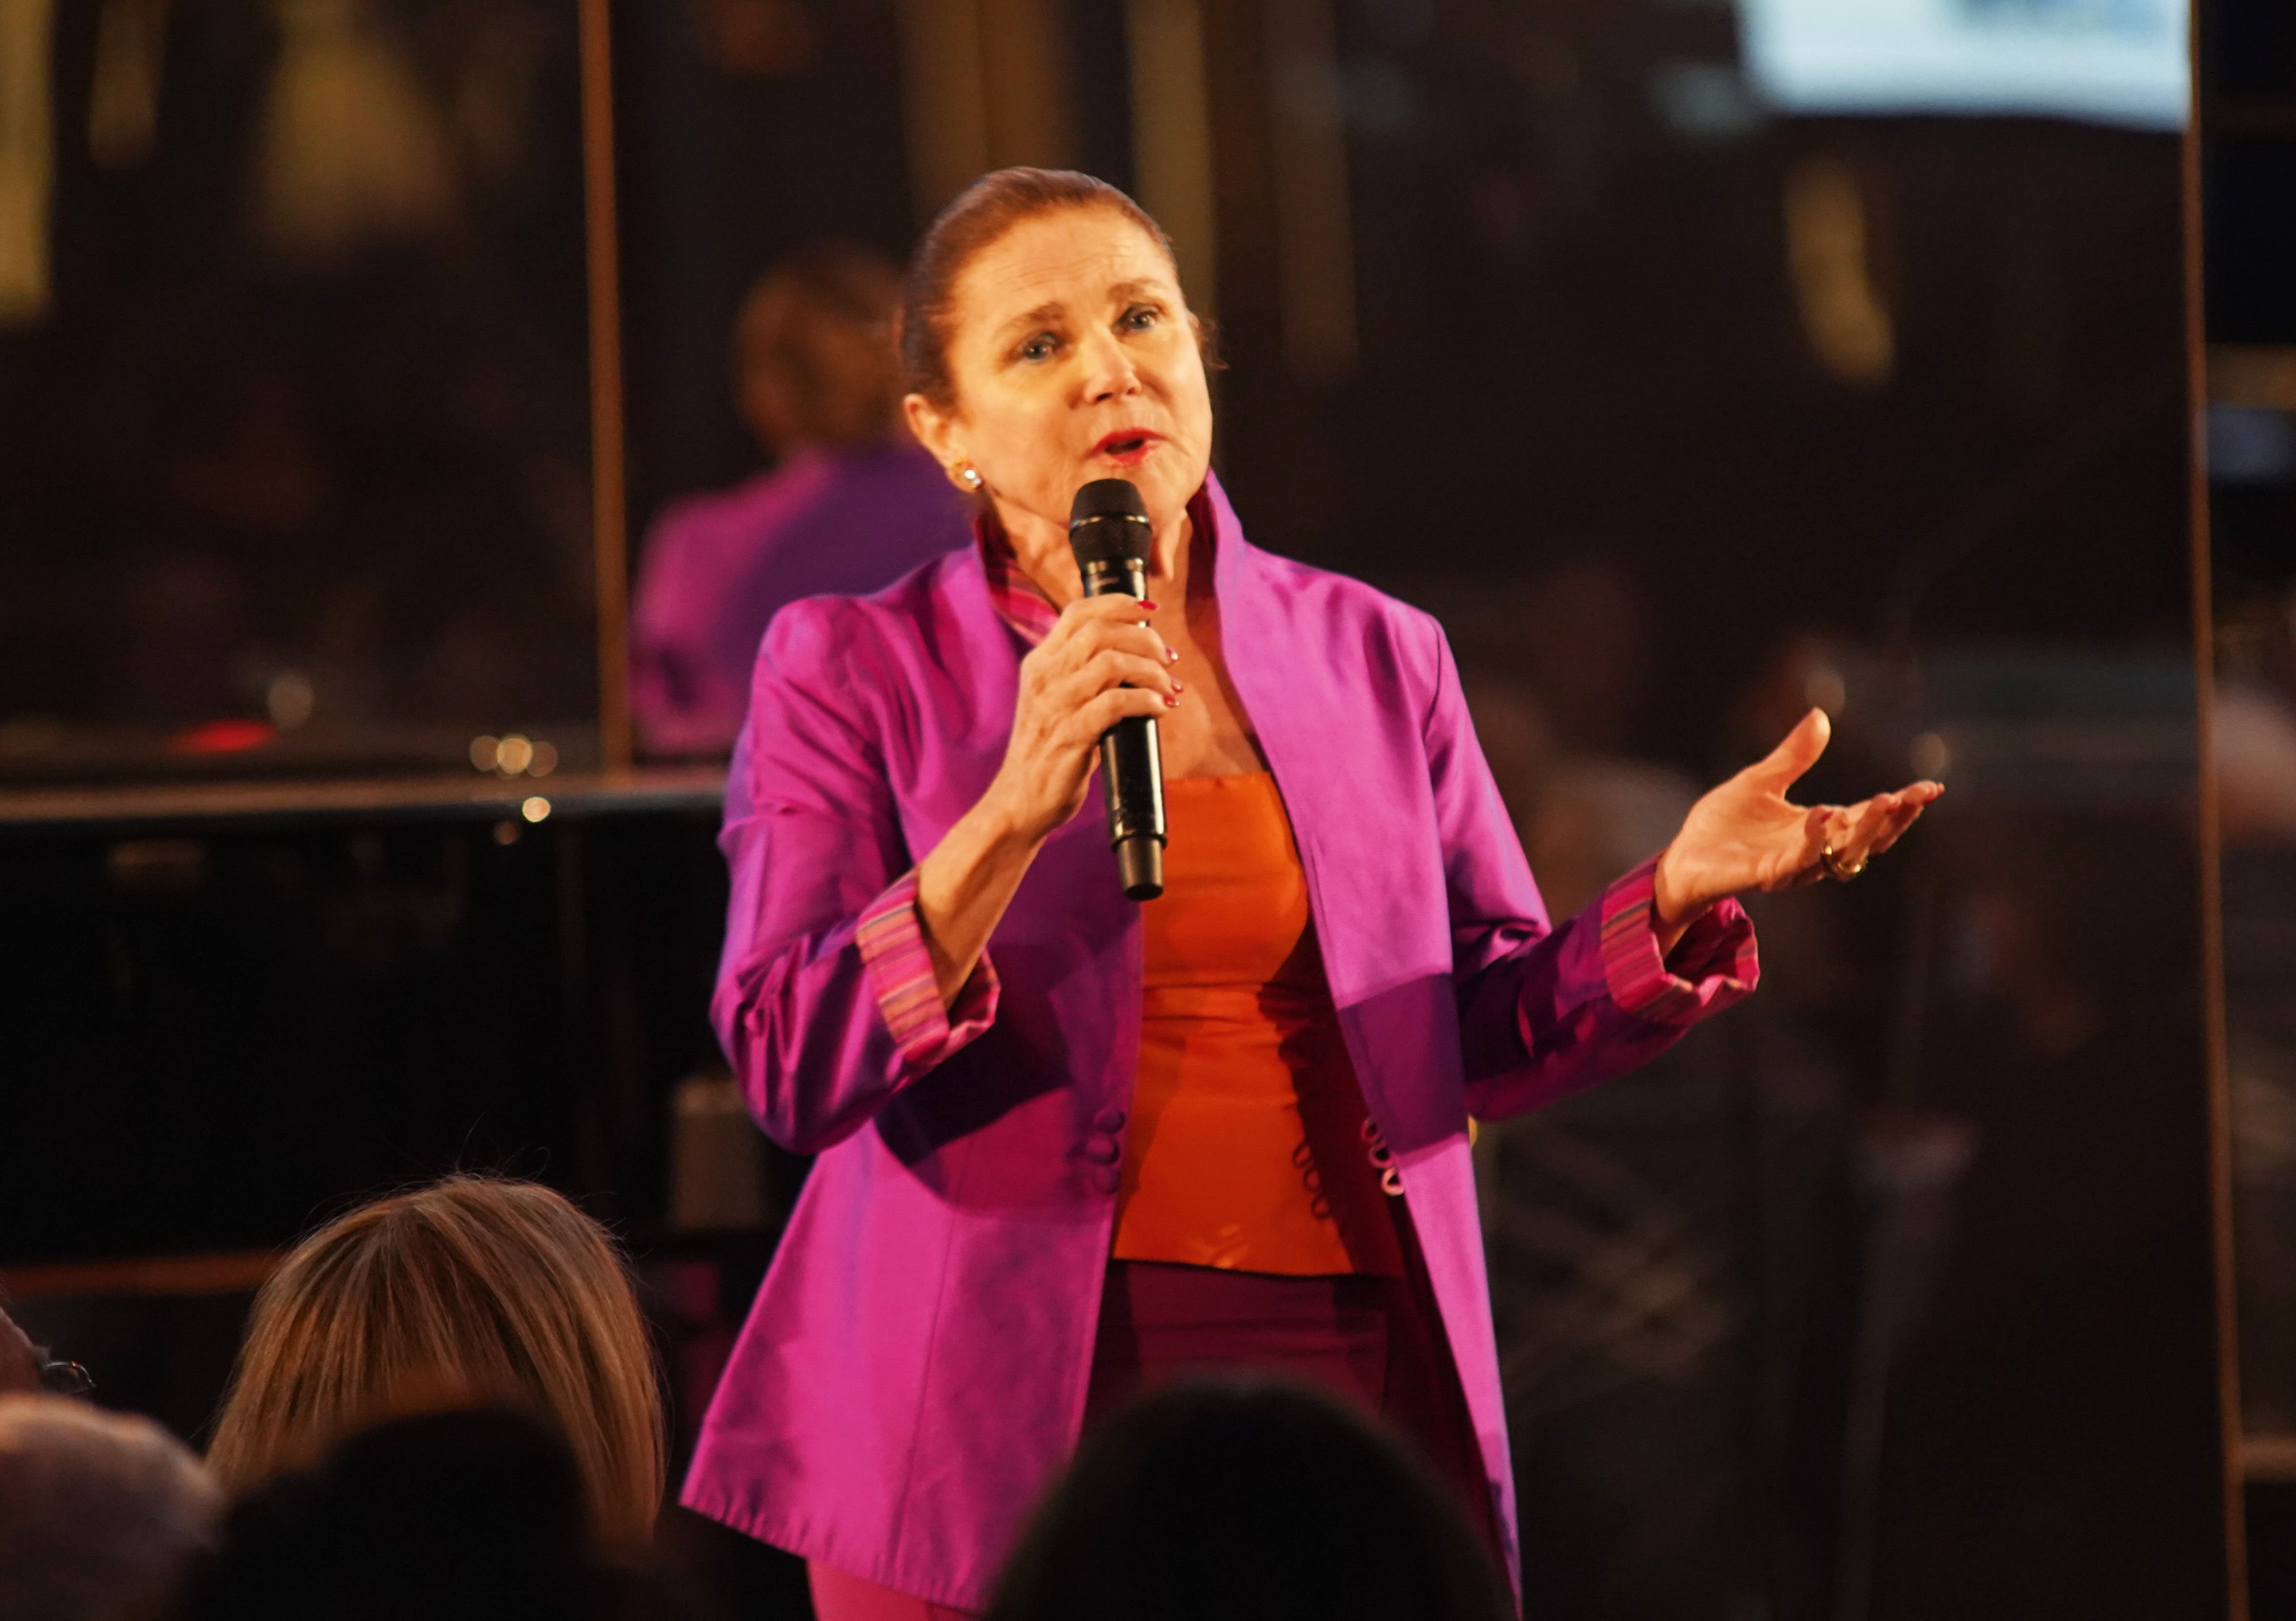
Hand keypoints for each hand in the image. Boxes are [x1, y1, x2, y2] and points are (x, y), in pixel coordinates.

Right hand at [982, 593, 1180, 842]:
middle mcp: (1044, 678)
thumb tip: (1134, 657)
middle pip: (1101, 631)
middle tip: (1169, 659)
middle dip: (1145, 638)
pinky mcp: (1070, 736)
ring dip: (1151, 671)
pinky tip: (1161, 708)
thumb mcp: (1055, 702)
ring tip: (1169, 687)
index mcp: (1039, 664)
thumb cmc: (1047, 753)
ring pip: (1112, 663)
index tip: (1150, 611)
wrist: (1020, 802)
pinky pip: (1116, 703)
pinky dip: (1147, 700)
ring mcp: (1055, 706)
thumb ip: (1082, 676)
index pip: (1077, 612)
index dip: (1118, 603)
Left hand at [1652, 709, 1941, 931]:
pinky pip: (1792, 863)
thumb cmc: (1721, 825)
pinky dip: (1810, 841)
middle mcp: (1810, 851)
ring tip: (1884, 801)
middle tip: (1913, 796)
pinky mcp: (1760, 876)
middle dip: (1892, 820)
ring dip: (1861, 832)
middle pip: (1864, 841)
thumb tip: (1820, 714)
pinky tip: (1820, 814)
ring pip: (1837, 856)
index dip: (1900, 805)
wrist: (1682, 857)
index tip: (1931, 787)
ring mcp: (1788, 866)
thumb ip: (1792, 756)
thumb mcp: (1759, 780)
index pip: (1867, 817)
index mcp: (1816, 828)